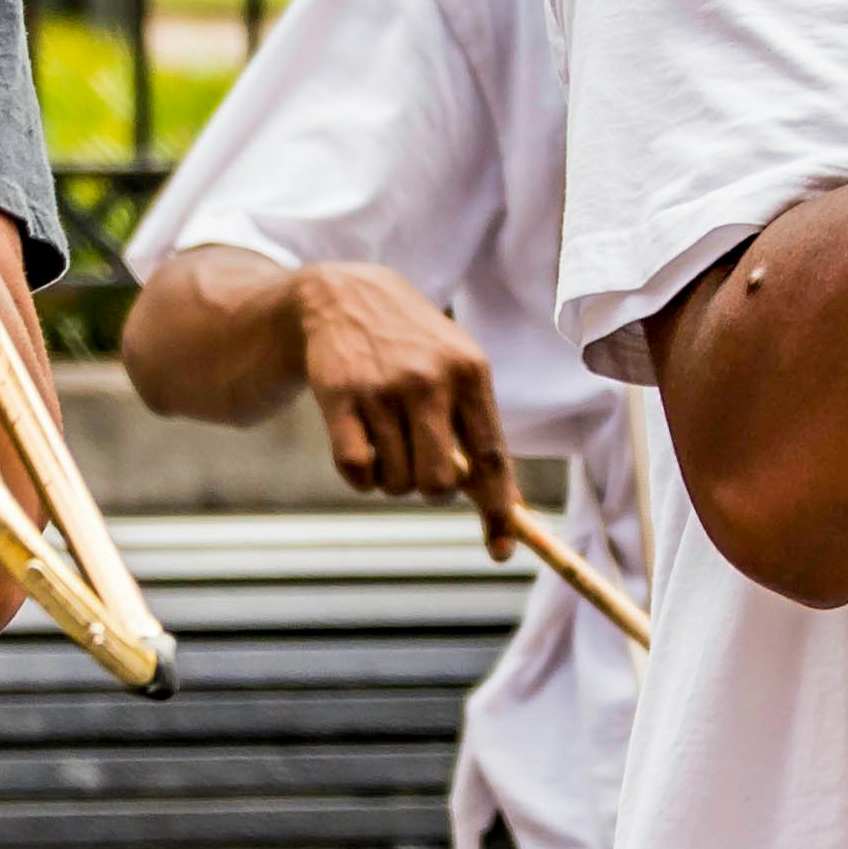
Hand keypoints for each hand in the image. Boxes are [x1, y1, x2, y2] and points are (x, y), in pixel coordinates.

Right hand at [293, 268, 512, 500]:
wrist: (344, 298)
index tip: (502, 550)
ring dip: (392, 479)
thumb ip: (479, 433)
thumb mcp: (458, 371)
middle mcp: (429, 380)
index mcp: (470, 372)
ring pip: (395, 482)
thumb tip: (508, 510)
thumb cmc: (414, 349)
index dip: (498, 510)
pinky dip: (360, 478)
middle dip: (430, 490)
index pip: (491, 457)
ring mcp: (382, 389)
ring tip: (388, 440)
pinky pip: (356, 471)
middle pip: (439, 484)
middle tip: (419, 465)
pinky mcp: (339, 397)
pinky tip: (361, 445)